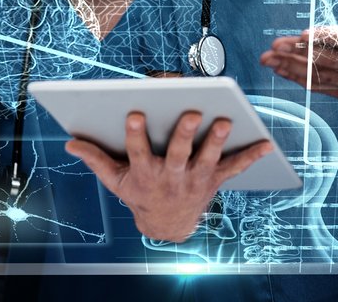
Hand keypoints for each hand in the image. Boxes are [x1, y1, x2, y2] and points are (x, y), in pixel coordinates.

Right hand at [65, 110, 272, 241]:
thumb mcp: (114, 181)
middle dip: (183, 133)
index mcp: (145, 173)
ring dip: (217, 141)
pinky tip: (267, 143)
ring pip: (207, 159)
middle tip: (192, 112)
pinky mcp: (214, 180)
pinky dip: (252, 156)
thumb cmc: (140, 193)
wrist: (167, 225)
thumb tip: (70, 142)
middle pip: (177, 154)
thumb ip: (95, 159)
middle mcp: (171, 176)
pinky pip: (235, 168)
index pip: (138, 152)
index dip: (136, 134)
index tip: (135, 113)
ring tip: (226, 121)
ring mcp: (195, 178)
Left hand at [259, 0, 337, 124]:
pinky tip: (281, 72)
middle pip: (327, 60)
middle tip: (273, 45)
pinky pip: (321, 87)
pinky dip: (300, 80)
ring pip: (319, 75)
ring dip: (291, 67)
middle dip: (297, 53)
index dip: (325, 38)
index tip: (304, 34)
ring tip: (267, 59)